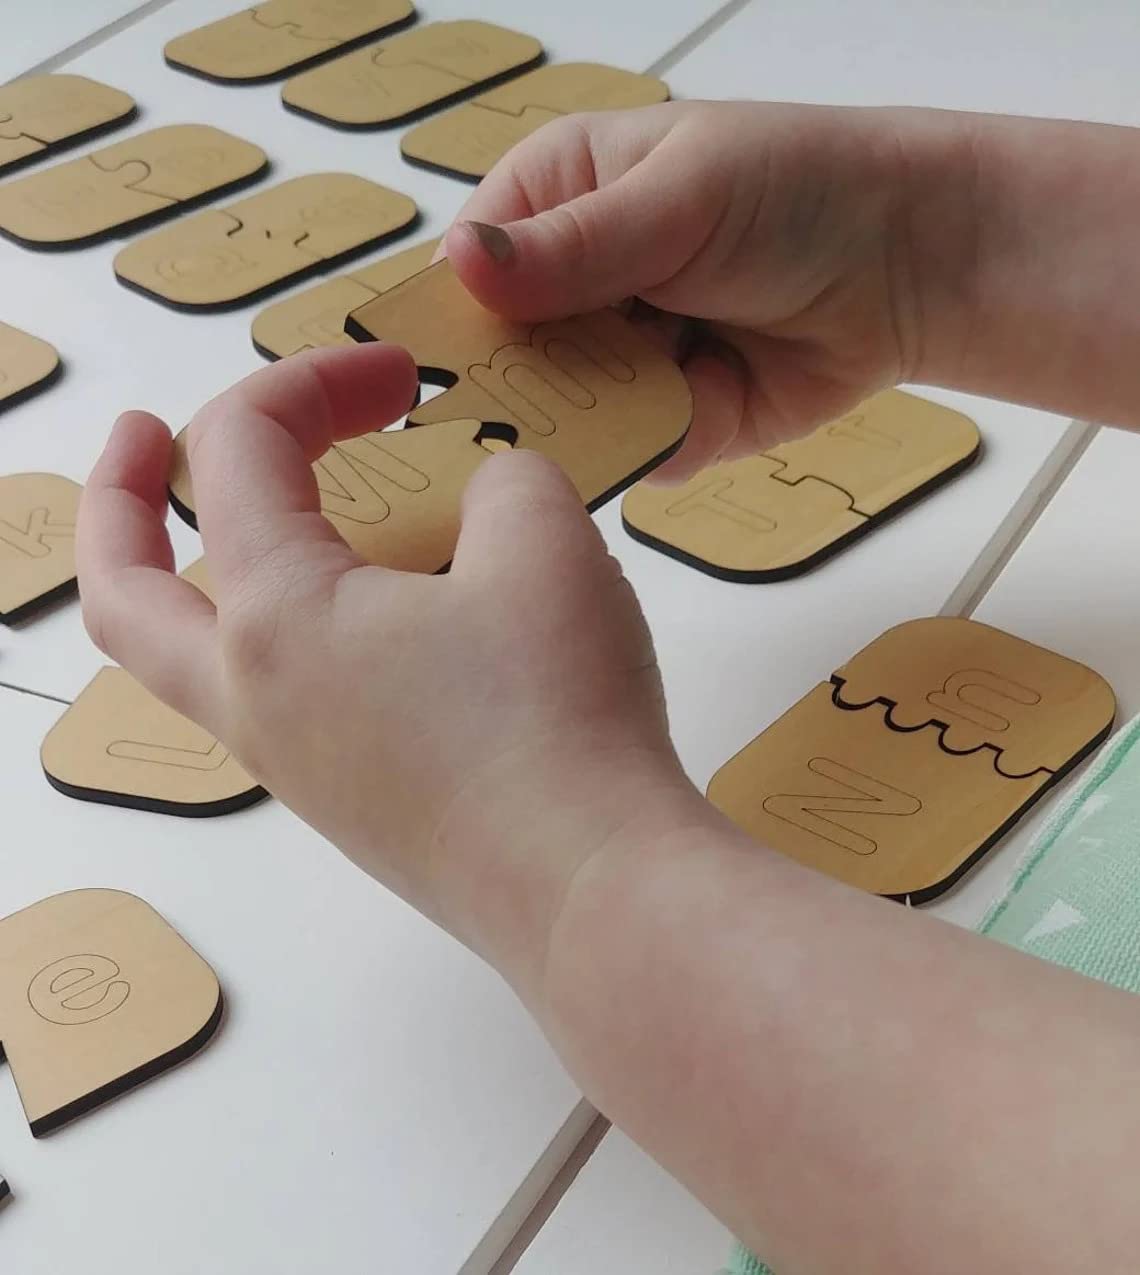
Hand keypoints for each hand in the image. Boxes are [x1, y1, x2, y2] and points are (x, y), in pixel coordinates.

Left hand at [77, 343, 699, 999]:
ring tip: (257, 527)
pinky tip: (366, 618)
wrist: (590, 888)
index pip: (238, 453)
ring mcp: (294, 764)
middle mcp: (256, 697)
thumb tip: (488, 495)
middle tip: (141, 438)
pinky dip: (279, 635)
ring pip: (185, 660)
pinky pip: (271, 701)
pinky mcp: (349, 803)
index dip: (311, 381)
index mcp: (275, 615)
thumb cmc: (554, 714)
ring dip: (189, 579)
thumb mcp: (546, 544)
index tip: (398, 373)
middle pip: (123, 594)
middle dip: (115, 500)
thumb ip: (504, 479)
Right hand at [443, 100, 975, 479]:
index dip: (452, 324)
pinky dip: (665, 438)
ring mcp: (625, 357)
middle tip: (543, 401)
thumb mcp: (679, 199)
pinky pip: (637, 449)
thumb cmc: (800, 192)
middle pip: (508, 357)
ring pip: (570, 415)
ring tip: (652, 384)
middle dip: (525, 386)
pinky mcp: (671, 417)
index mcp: (560, 199)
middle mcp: (580, 284)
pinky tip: (709, 399)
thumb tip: (464, 264)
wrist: (913, 264)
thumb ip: (574, 245)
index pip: (468, 270)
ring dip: (603, 416)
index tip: (437, 377)